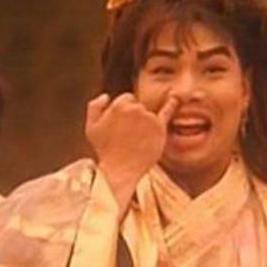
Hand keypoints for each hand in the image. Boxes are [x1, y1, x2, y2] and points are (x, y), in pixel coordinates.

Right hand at [85, 92, 177, 207]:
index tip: (120, 127)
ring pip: (148, 114)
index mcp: (118, 105)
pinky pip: (167, 113)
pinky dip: (171, 105)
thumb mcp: (91, 127)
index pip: (126, 99)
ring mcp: (149, 118)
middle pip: (138, 106)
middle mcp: (136, 109)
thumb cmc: (105, 150)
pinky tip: (175, 99)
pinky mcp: (160, 128)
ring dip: (144, 123)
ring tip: (136, 141)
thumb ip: (94, 107)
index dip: (122, 113)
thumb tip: (106, 96)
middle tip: (127, 136)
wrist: (121, 170)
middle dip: (133, 117)